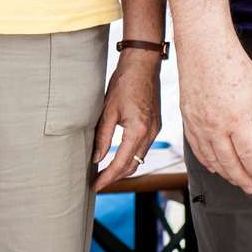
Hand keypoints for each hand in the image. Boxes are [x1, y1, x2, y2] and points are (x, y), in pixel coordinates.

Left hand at [92, 50, 162, 191]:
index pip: (121, 163)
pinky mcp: (155, 125)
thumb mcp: (107, 110)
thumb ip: (102, 136)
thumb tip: (96, 158)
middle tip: (98, 182)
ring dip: (123, 167)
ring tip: (105, 172)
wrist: (142, 65)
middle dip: (115, 176)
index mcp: (138, 131)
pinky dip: (131, 155)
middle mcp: (150, 134)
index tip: (96, 186)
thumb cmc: (123, 83)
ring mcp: (155, 130)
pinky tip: (118, 155)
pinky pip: (144, 147)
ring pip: (139, 158)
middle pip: (132, 165)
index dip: (107, 177)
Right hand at [178, 37, 251, 193]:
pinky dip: (204, 159)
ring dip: (223, 172)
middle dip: (241, 178)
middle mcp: (215, 125)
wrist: (204, 46)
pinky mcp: (187, 116)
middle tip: (250, 187)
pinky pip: (195, 145)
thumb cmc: (233, 64)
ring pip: (210, 157)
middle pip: (229, 161)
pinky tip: (212, 165)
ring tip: (233, 180)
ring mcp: (198, 122)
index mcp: (237, 119)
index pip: (249, 155)